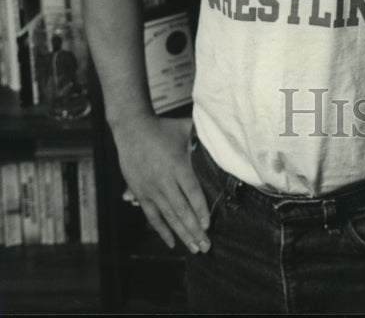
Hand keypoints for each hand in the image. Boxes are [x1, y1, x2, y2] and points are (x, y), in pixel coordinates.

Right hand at [112, 115, 210, 254]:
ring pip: (168, 216)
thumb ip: (201, 135)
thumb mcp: (184, 128)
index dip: (201, 210)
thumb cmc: (162, 128)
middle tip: (206, 247)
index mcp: (177, 165)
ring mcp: (151, 189)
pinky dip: (162, 230)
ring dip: (182, 234)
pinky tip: (172, 243)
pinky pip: (152, 216)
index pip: (192, 192)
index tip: (209, 225)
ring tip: (195, 248)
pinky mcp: (141, 193)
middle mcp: (164, 180)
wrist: (131, 128)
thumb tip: (221, 135)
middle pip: (182, 210)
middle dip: (195, 230)